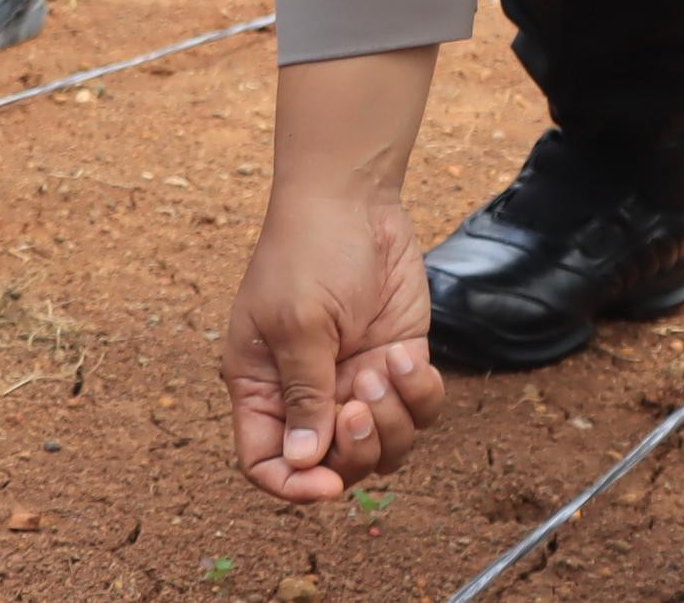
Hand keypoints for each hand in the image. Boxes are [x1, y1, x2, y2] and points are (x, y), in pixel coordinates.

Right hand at [223, 182, 443, 503]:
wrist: (354, 198)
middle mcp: (309, 392)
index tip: (326, 483)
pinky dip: (419, 394)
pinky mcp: (397, 362)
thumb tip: (302, 462)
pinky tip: (403, 354)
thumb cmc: (308, 251)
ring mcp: (355, 379)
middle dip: (354, 448)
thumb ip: (304, 394)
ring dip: (390, 420)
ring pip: (382, 448)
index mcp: (264, 387)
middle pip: (331, 466)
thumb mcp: (298, 323)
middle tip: (360, 400)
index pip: (267, 463)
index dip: (293, 485)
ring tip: (382, 367)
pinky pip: (418, 410)